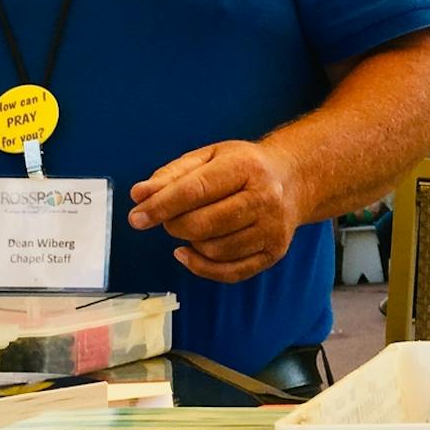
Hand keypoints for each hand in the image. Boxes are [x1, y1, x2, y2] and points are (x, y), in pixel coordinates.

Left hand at [128, 140, 308, 282]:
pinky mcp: (274, 252)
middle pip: (204, 224)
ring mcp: (272, 229)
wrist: (293, 179)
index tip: (136, 217)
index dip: (162, 206)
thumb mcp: (209, 157)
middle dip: (174, 225)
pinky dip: (201, 267)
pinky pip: (229, 272)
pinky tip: (190, 253)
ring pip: (214, 250)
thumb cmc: (244, 166)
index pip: (196, 190)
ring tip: (190, 227)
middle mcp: (265, 198)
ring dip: (190, 243)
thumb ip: (171, 175)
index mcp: (246, 167)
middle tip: (168, 218)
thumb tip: (139, 195)